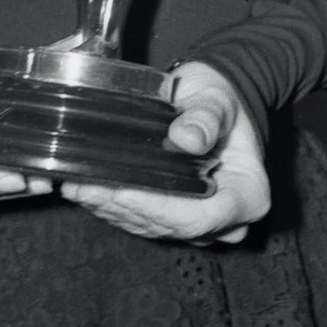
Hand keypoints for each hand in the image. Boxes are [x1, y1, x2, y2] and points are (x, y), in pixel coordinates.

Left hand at [62, 61, 269, 243]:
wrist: (211, 101)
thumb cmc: (219, 99)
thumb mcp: (217, 99)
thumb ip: (206, 118)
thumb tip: (187, 138)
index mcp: (248, 195)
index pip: (201, 217)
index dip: (160, 210)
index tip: (124, 192)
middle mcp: (226, 219)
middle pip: (171, 227)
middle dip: (124, 209)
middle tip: (86, 186)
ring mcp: (199, 221)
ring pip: (151, 227)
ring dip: (110, 210)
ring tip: (78, 186)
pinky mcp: (175, 217)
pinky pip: (143, 221)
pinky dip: (111, 207)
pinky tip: (85, 189)